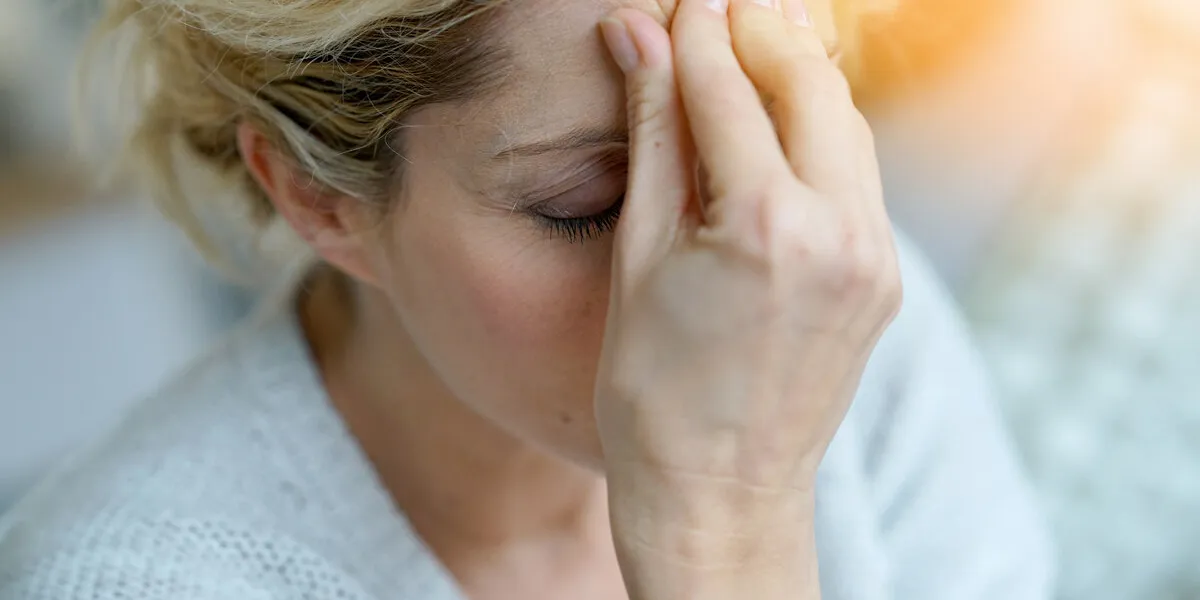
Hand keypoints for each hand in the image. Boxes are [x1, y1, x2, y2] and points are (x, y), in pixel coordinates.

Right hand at [595, 0, 900, 594]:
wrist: (720, 493)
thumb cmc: (654, 394)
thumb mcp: (639, 259)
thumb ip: (652, 139)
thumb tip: (637, 39)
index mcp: (766, 227)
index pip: (728, 93)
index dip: (695, 36)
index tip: (674, 4)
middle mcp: (840, 234)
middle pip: (809, 87)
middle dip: (762, 32)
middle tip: (720, 3)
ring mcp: (874, 259)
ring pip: (846, 126)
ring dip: (799, 78)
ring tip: (752, 42)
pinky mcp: (884, 280)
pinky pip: (859, 178)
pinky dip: (821, 135)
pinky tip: (783, 122)